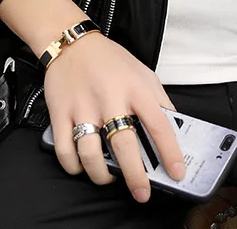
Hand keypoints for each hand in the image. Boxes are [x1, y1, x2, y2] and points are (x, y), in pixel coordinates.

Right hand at [43, 31, 185, 202]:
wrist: (72, 43)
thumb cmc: (111, 61)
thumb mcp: (144, 74)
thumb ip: (160, 101)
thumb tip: (175, 131)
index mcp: (136, 88)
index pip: (159, 124)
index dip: (170, 152)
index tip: (177, 172)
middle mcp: (110, 98)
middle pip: (124, 145)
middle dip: (136, 176)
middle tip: (142, 193)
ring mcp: (83, 107)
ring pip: (90, 154)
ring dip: (102, 175)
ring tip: (110, 178)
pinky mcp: (60, 113)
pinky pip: (65, 151)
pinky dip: (74, 167)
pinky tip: (83, 167)